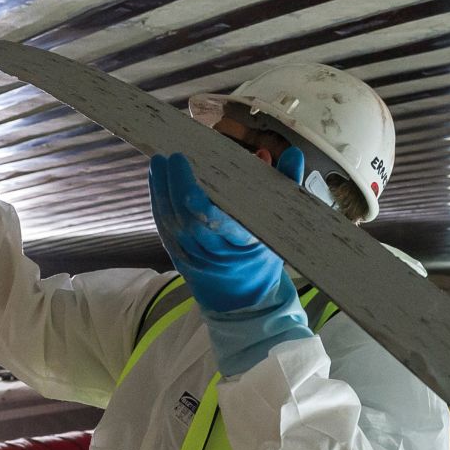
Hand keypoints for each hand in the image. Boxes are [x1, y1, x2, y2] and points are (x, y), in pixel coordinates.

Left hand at [149, 148, 303, 311]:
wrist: (242, 296)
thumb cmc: (264, 250)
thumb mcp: (282, 223)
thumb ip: (287, 186)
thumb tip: (293, 154)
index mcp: (245, 245)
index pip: (220, 226)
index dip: (202, 206)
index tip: (192, 179)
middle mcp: (216, 254)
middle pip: (190, 223)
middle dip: (177, 189)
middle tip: (175, 157)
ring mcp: (193, 256)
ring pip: (172, 223)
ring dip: (162, 190)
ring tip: (160, 160)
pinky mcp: (178, 254)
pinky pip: (164, 227)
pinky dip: (158, 200)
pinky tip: (157, 177)